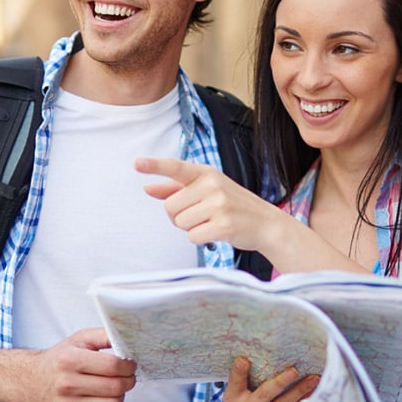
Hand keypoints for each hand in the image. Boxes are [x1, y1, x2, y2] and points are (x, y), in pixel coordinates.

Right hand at [26, 328, 137, 401]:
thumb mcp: (79, 339)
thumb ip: (105, 335)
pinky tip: (101, 399)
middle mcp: (67, 384)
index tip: (130, 364)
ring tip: (113, 387)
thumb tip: (128, 339)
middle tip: (127, 376)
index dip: (128, 365)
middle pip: (116, 387)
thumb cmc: (60, 359)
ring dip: (120, 396)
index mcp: (70, 360)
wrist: (31, 381)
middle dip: (128, 380)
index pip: (113, 366)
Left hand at [136, 157, 275, 251]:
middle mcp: (212, 185)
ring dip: (191, 228)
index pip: (176, 167)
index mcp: (206, 173)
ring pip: (180, 223)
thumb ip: (175, 189)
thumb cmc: (232, 206)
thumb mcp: (207, 191)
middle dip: (179, 216)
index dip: (154, 165)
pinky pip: (193, 236)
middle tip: (200, 216)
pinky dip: (200, 239)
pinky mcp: (223, 225)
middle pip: (170, 206)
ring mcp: (219, 205)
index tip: (136, 163)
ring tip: (211, 223)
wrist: (266, 223)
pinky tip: (216, 232)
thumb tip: (147, 188)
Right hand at [220, 357, 319, 401]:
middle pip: (265, 394)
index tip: (244, 360)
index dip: (239, 371)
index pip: (235, 383)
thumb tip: (249, 358)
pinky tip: (308, 395)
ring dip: (299, 392)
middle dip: (282, 381)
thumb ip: (241, 378)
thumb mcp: (235, 395)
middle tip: (296, 370)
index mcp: (233, 399)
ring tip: (312, 380)